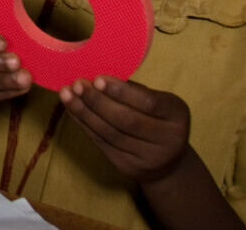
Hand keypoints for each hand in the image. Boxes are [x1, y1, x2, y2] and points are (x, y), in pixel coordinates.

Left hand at [59, 75, 188, 183]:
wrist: (166, 162)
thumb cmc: (156, 119)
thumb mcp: (157, 102)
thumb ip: (134, 91)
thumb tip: (97, 78)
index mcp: (177, 115)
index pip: (148, 103)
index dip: (120, 91)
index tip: (97, 78)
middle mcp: (169, 139)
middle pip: (126, 120)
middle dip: (97, 101)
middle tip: (77, 84)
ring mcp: (149, 157)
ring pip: (110, 133)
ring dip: (84, 112)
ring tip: (67, 94)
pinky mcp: (129, 168)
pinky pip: (101, 143)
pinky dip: (84, 124)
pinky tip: (72, 109)